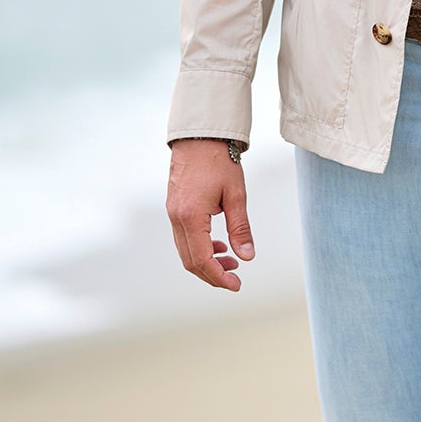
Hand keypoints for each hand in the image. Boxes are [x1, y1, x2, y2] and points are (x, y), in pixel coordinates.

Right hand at [166, 140, 255, 291]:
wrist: (199, 136)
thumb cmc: (218, 160)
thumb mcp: (235, 195)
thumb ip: (240, 228)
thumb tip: (247, 256)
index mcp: (191, 216)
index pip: (202, 259)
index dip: (219, 277)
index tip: (236, 285)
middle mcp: (177, 218)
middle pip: (190, 261)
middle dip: (212, 274)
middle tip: (235, 278)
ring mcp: (172, 213)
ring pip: (185, 251)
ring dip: (207, 262)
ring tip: (231, 261)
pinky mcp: (174, 208)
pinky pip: (184, 238)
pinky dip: (200, 248)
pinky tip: (219, 245)